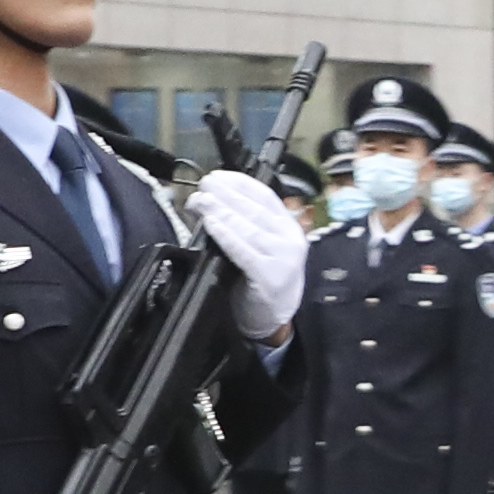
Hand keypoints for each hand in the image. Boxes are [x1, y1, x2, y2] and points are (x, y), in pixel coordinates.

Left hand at [192, 169, 310, 335]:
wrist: (274, 318)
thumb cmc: (262, 279)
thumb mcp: (262, 245)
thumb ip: (247, 224)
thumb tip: (213, 199)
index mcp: (289, 226)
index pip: (265, 196)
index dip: (240, 183)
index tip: (218, 176)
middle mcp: (290, 239)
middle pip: (254, 209)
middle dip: (225, 194)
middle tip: (204, 185)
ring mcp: (283, 258)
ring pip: (248, 227)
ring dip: (221, 211)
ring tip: (203, 200)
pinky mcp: (270, 277)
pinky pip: (243, 251)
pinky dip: (226, 235)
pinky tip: (212, 224)